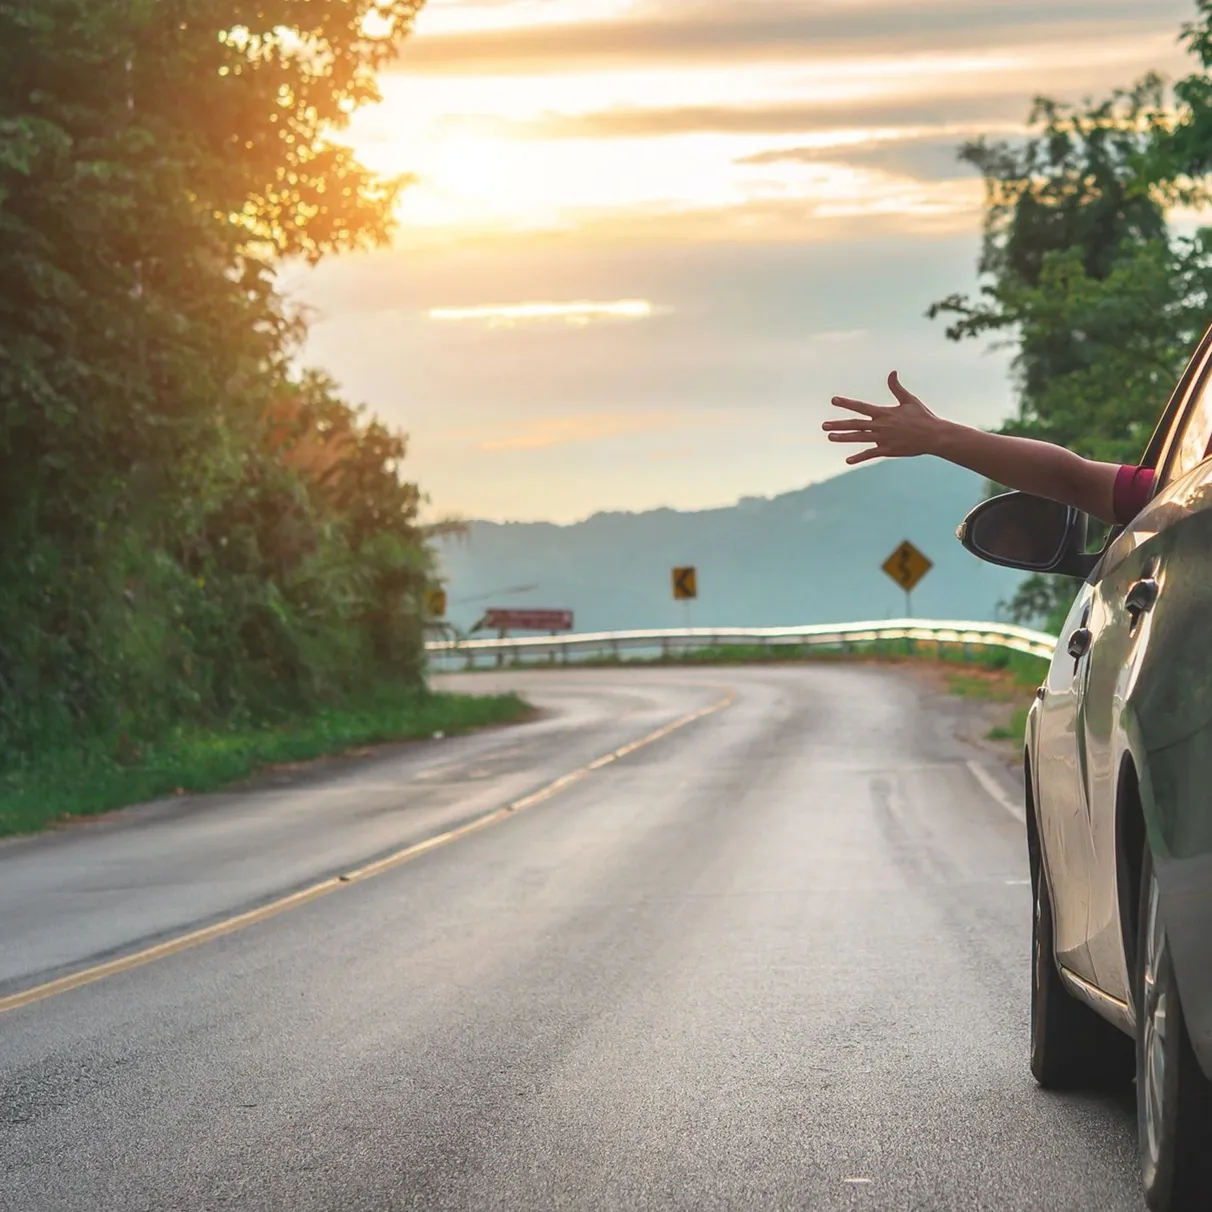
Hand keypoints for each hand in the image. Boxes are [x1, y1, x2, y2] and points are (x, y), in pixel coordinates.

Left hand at [823, 372, 943, 464]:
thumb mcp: (909, 400)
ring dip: (843, 438)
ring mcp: (883, 439)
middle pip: (855, 424)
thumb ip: (896, 387)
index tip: (834, 400)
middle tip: (823, 425)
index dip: (847, 403)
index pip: (861, 407)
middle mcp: (881, 425)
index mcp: (884, 413)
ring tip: (829, 437)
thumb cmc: (922, 417)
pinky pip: (870, 454)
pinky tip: (848, 461)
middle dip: (838, 424)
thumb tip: (892, 372)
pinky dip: (859, 457)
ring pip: (859, 438)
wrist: (934, 436)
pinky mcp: (887, 450)